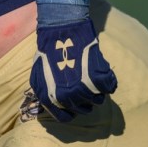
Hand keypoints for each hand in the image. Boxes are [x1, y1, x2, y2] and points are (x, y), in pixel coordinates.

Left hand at [30, 0, 116, 121]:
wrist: (62, 28)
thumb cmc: (49, 49)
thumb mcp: (38, 74)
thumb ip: (45, 93)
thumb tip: (53, 107)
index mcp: (50, 97)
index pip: (65, 118)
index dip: (70, 112)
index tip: (74, 103)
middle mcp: (67, 97)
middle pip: (84, 109)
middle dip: (84, 98)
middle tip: (82, 82)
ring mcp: (84, 88)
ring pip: (97, 100)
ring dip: (95, 89)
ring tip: (88, 72)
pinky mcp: (99, 77)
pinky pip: (109, 87)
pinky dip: (107, 79)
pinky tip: (100, 69)